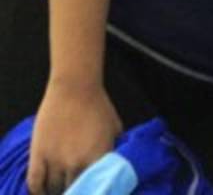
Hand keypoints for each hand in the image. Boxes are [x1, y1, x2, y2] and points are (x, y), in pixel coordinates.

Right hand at [27, 80, 120, 194]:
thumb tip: (115, 164)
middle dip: (75, 191)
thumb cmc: (99, 106)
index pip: (95, 186)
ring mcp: (56, 160)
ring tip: (60, 188)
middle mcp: (77, 163)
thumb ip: (115, 149)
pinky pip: (35, 181)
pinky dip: (37, 190)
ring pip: (54, 188)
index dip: (93, 189)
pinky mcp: (39, 154)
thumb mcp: (116, 128)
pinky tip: (40, 191)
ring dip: (56, 190)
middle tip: (75, 188)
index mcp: (99, 157)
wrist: (76, 88)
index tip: (91, 189)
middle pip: (74, 189)